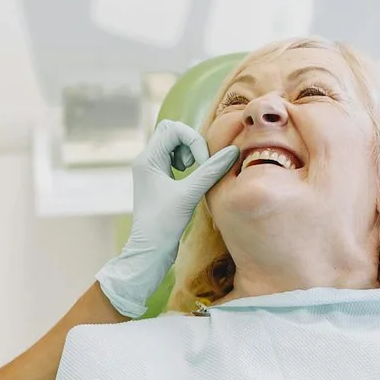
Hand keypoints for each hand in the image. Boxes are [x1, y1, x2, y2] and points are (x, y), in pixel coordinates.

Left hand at [96, 119, 237, 317]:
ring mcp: (151, 170)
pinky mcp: (158, 180)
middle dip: (190, 142)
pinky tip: (191, 181)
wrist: (149, 250)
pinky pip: (173, 158)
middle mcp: (146, 160)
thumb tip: (233, 151)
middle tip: (198, 164)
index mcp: (147, 159)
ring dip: (189, 152)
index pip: (173, 129)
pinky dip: (187, 163)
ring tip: (194, 173)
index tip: (202, 164)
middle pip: (170, 131)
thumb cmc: (164, 224)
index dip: (193, 140)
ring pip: (172, 143)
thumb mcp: (189, 195)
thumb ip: (210, 171)